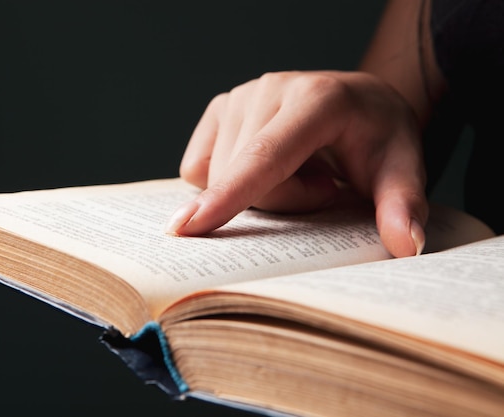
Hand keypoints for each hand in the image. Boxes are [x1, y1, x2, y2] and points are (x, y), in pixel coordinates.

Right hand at [166, 71, 427, 257]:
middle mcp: (270, 88)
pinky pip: (199, 168)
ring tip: (299, 172)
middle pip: (245, 178)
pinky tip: (264, 168)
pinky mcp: (220, 108)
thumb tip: (406, 245)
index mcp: (317, 99)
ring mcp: (240, 96)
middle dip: (284, 202)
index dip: (229, 195)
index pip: (265, 157)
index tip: (188, 228)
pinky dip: (227, 182)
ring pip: (218, 176)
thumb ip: (403, 204)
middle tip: (325, 186)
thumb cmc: (378, 137)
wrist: (359, 104)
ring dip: (258, 193)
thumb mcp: (402, 168)